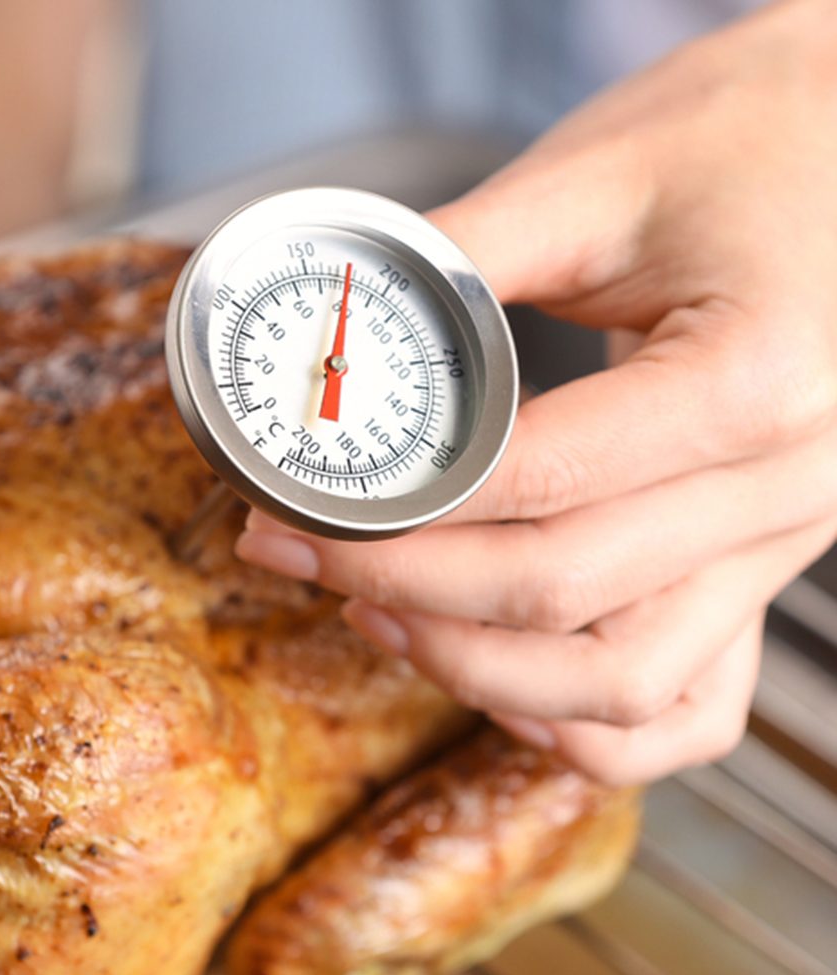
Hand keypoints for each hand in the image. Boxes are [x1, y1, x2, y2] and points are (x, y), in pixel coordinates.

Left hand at [236, 0, 836, 785]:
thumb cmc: (753, 140)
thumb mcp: (597, 177)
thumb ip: (455, 265)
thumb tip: (325, 342)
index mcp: (754, 377)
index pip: (535, 485)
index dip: (394, 514)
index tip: (298, 507)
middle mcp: (787, 485)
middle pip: (561, 594)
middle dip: (401, 589)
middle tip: (299, 555)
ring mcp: (783, 545)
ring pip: (622, 686)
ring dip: (479, 670)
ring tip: (377, 615)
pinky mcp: (762, 569)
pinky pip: (686, 708)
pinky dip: (584, 724)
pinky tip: (499, 685)